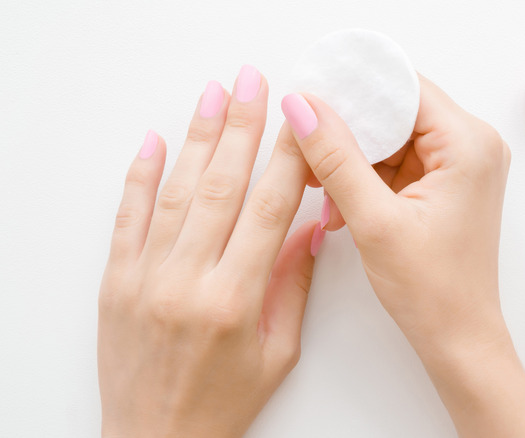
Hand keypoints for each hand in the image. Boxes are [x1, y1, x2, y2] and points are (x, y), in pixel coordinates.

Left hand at [98, 65, 321, 437]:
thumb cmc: (222, 404)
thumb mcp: (278, 353)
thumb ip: (292, 286)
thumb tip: (308, 228)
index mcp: (234, 300)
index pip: (269, 210)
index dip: (287, 158)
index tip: (299, 120)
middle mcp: (187, 282)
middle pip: (221, 188)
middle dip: (242, 128)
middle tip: (253, 83)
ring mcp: (145, 279)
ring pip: (175, 194)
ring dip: (197, 140)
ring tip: (213, 96)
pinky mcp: (115, 282)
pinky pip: (127, 219)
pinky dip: (140, 177)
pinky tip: (156, 142)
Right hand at [282, 75, 524, 436]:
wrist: (458, 338)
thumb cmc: (434, 290)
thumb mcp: (374, 220)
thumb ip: (336, 158)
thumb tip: (303, 107)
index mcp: (469, 144)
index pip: (403, 88)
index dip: (354, 87)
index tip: (311, 93)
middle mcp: (472, 146)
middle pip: (396, 111)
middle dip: (348, 129)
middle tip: (306, 145)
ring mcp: (460, 166)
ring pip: (392, 138)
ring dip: (352, 158)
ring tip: (321, 188)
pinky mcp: (446, 185)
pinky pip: (397, 163)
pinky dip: (365, 178)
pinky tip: (339, 203)